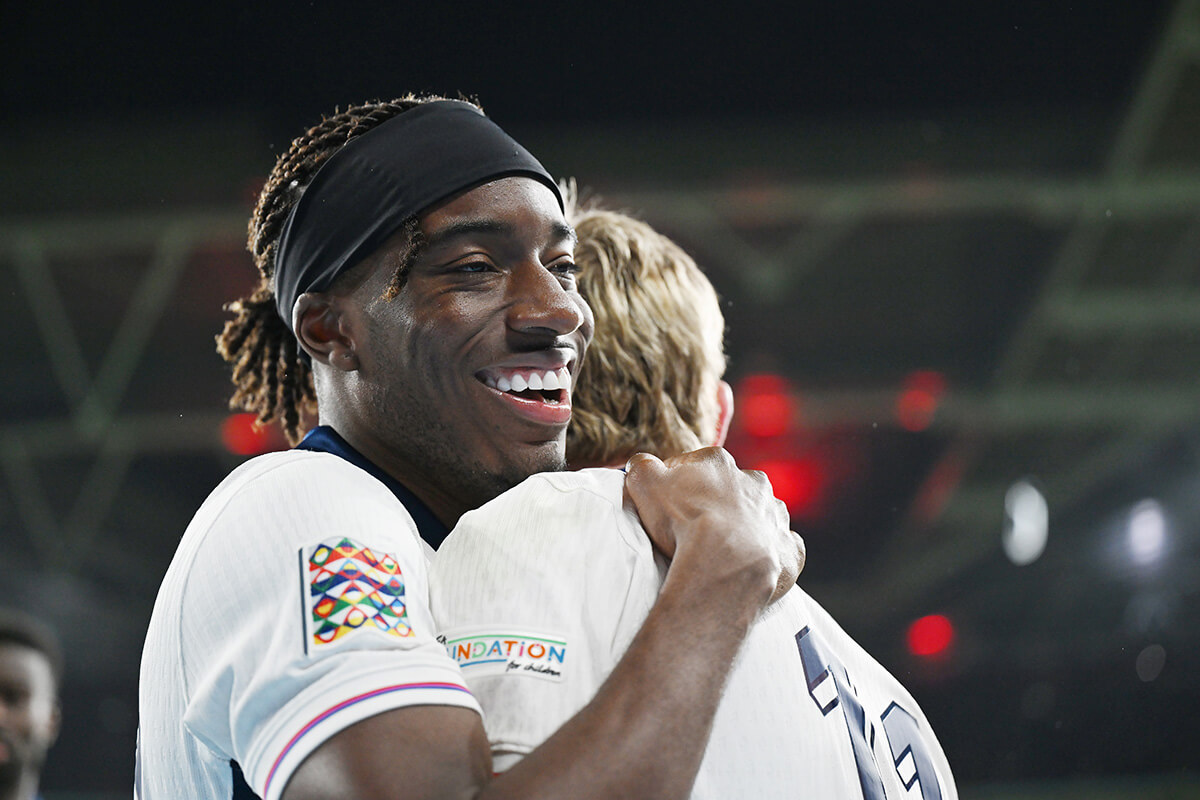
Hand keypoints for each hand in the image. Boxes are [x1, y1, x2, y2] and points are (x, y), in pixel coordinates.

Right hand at [624, 447, 804, 607]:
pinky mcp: (789, 550)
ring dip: (746, 528)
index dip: (678, 485)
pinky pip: (783, 548)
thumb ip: (642, 466)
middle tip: (694, 531)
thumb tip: (642, 463)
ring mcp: (776, 517)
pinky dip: (771, 554)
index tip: (666, 506)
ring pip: (761, 516)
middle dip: (717, 504)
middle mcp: (754, 483)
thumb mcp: (644, 483)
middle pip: (732, 489)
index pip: (695, 466)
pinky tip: (755, 565)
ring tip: (723, 552)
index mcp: (720, 463)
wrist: (725, 564)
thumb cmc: (683, 522)